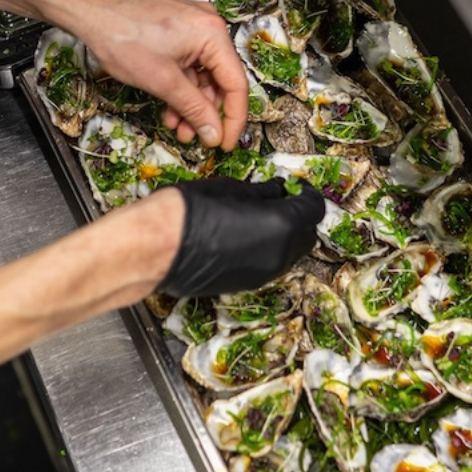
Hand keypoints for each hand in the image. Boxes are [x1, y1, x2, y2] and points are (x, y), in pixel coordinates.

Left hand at [73, 0, 247, 149]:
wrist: (89, 11)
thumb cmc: (121, 35)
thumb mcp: (163, 82)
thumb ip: (194, 110)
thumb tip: (214, 132)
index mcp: (212, 33)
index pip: (236, 84)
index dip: (233, 119)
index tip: (225, 143)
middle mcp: (208, 26)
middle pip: (220, 80)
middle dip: (206, 112)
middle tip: (196, 137)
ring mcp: (192, 26)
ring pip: (202, 76)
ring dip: (191, 103)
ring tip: (177, 126)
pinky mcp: (177, 31)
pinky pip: (189, 65)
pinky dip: (181, 88)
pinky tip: (170, 107)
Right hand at [158, 178, 324, 297]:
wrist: (157, 248)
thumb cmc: (190, 212)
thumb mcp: (232, 189)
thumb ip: (262, 192)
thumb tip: (278, 191)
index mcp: (282, 226)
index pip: (314, 210)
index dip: (308, 195)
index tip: (298, 187)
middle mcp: (279, 255)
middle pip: (307, 236)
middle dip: (301, 217)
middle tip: (285, 200)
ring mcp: (263, 274)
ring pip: (290, 254)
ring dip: (287, 235)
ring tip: (265, 217)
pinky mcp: (246, 285)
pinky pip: (270, 265)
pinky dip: (270, 249)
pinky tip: (249, 235)